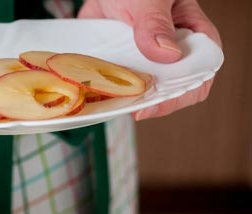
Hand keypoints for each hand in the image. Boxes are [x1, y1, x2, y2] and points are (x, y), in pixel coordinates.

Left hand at [78, 0, 221, 119]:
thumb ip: (156, 23)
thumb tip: (167, 55)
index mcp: (192, 35)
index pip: (201, 72)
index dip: (183, 91)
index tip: (157, 101)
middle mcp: (170, 52)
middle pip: (171, 89)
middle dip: (152, 100)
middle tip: (130, 106)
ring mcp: (144, 60)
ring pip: (142, 90)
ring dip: (128, 99)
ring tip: (113, 102)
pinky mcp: (122, 64)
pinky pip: (117, 84)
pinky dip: (107, 91)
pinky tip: (97, 94)